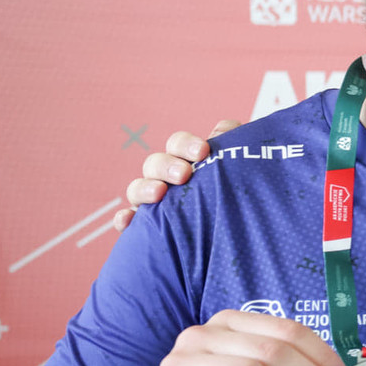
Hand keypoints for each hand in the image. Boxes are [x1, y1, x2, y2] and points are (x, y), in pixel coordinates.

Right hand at [112, 120, 240, 230]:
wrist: (235, 238)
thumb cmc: (236, 197)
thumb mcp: (240, 173)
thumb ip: (234, 147)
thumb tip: (226, 127)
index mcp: (185, 161)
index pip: (178, 144)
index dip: (186, 145)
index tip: (203, 151)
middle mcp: (165, 179)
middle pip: (155, 164)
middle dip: (167, 166)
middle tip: (184, 174)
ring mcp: (152, 203)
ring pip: (136, 189)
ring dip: (144, 188)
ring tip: (159, 193)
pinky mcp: (145, 228)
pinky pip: (128, 222)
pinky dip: (124, 218)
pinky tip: (127, 221)